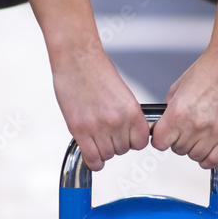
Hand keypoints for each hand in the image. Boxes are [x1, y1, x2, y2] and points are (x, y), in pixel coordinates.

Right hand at [52, 43, 149, 170]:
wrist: (77, 59)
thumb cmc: (97, 71)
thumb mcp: (122, 94)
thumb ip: (127, 115)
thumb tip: (127, 132)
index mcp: (132, 111)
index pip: (140, 143)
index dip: (132, 141)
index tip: (126, 137)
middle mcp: (117, 122)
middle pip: (123, 150)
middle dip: (115, 144)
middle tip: (106, 133)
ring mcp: (98, 127)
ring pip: (108, 155)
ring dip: (102, 150)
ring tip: (96, 137)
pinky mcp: (79, 130)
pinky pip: (92, 158)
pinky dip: (92, 160)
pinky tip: (90, 153)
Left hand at [152, 48, 217, 169]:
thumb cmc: (206, 70)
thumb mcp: (177, 88)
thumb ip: (168, 111)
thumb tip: (162, 127)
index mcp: (177, 112)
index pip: (159, 143)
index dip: (160, 139)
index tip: (164, 135)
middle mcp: (194, 125)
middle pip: (177, 150)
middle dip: (178, 141)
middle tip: (186, 129)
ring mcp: (213, 131)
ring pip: (195, 156)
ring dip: (194, 148)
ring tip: (199, 134)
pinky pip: (214, 160)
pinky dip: (208, 158)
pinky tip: (207, 148)